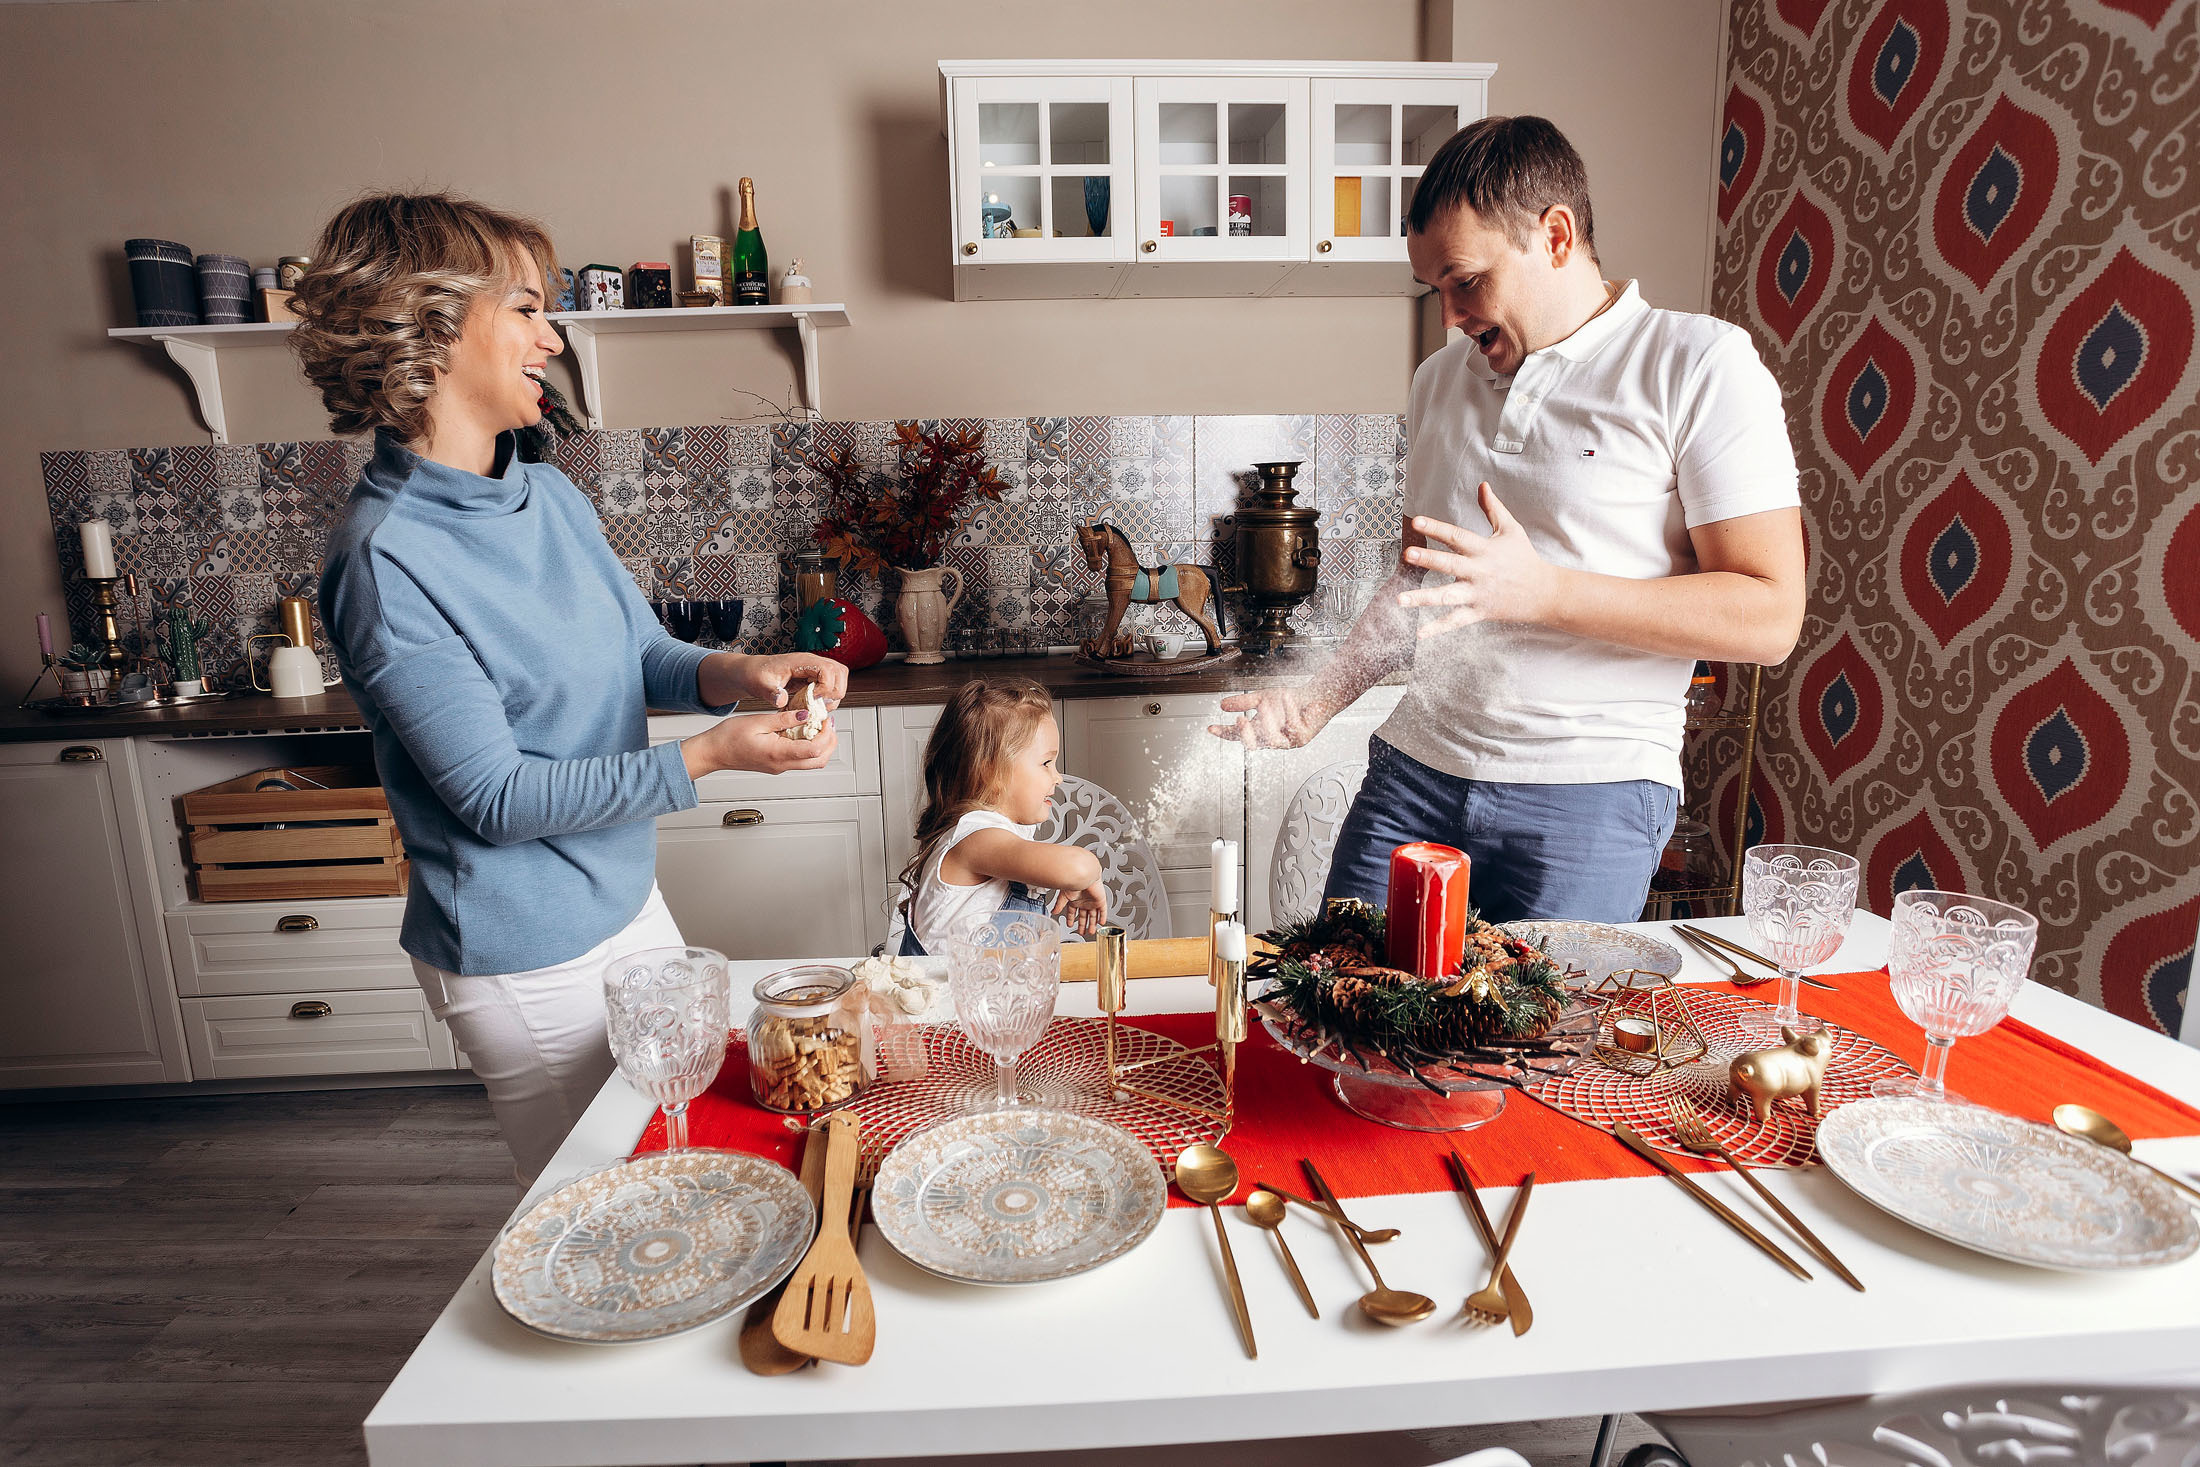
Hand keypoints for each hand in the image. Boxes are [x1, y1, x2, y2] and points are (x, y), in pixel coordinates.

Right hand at [682, 709, 838, 778]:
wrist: (713, 752)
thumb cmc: (728, 738)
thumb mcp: (758, 721)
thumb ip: (784, 719)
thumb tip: (805, 715)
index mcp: (778, 754)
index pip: (814, 749)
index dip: (826, 734)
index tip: (825, 719)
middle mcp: (781, 765)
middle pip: (819, 760)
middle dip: (829, 742)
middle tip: (828, 723)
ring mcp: (779, 767)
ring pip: (811, 762)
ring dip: (820, 745)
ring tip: (817, 725)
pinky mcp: (776, 765)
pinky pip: (799, 760)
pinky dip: (808, 746)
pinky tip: (802, 730)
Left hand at [701, 651, 848, 710]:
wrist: (752, 672)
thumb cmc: (756, 675)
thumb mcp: (760, 685)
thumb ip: (770, 693)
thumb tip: (781, 700)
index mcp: (801, 661)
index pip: (829, 670)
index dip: (826, 688)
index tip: (813, 699)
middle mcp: (812, 662)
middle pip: (841, 673)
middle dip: (835, 693)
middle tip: (819, 705)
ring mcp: (815, 668)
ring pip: (840, 679)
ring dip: (833, 695)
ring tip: (816, 706)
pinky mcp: (815, 676)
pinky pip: (832, 684)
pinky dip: (828, 697)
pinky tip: (813, 704)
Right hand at [1052, 882, 1106, 937]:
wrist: (1085, 875)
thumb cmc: (1075, 881)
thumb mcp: (1064, 896)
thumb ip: (1059, 905)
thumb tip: (1053, 912)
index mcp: (1074, 900)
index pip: (1072, 913)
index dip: (1071, 919)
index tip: (1070, 925)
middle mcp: (1083, 902)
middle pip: (1083, 916)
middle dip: (1082, 925)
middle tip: (1081, 932)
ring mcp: (1092, 902)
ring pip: (1093, 915)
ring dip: (1092, 924)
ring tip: (1091, 931)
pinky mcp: (1100, 901)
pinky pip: (1103, 911)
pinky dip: (1102, 917)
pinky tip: (1101, 923)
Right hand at [1208, 686, 1334, 749]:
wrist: (1315, 697)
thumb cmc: (1290, 701)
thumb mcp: (1262, 698)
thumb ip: (1243, 702)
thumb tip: (1222, 705)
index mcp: (1260, 730)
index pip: (1238, 735)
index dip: (1224, 733)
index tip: (1212, 728)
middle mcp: (1271, 739)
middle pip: (1252, 745)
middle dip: (1244, 734)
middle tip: (1240, 720)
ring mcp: (1287, 741)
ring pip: (1271, 740)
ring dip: (1267, 721)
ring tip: (1266, 704)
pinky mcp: (1302, 738)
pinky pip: (1292, 727)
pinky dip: (1289, 709)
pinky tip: (1287, 698)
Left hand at [1396, 484, 1559, 636]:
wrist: (1544, 592)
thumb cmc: (1524, 558)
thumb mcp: (1511, 530)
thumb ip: (1493, 508)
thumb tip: (1482, 485)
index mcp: (1484, 550)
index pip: (1457, 536)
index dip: (1437, 528)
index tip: (1416, 521)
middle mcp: (1479, 571)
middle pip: (1451, 564)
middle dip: (1429, 559)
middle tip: (1408, 554)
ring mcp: (1478, 594)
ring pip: (1448, 597)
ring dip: (1423, 598)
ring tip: (1400, 599)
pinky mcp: (1479, 612)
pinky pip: (1456, 621)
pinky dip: (1438, 629)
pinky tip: (1419, 634)